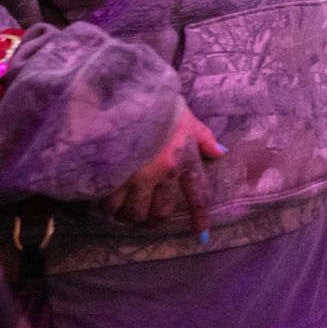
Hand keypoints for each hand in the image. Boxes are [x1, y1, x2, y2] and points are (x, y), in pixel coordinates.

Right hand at [102, 102, 226, 233]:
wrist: (121, 91)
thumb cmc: (155, 101)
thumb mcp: (184, 115)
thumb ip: (202, 136)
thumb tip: (221, 152)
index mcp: (184, 156)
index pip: (198, 194)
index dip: (200, 217)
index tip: (201, 236)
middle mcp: (163, 171)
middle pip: (159, 212)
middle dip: (151, 216)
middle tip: (144, 208)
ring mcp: (136, 176)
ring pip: (133, 213)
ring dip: (128, 213)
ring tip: (122, 204)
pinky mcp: (111, 177)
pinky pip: (109, 205)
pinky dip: (107, 206)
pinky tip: (105, 196)